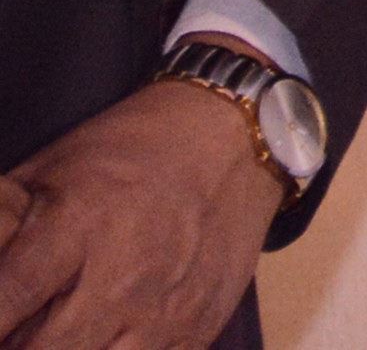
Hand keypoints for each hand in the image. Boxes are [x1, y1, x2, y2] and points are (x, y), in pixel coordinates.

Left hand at [0, 78, 282, 349]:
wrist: (236, 144)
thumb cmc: (129, 152)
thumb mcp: (51, 169)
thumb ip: (2, 227)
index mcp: (79, 223)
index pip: (6, 298)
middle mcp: (124, 274)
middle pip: (42, 349)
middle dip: (19, 342)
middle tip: (19, 326)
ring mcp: (164, 310)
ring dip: (66, 349)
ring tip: (62, 328)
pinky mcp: (196, 330)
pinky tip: (104, 333)